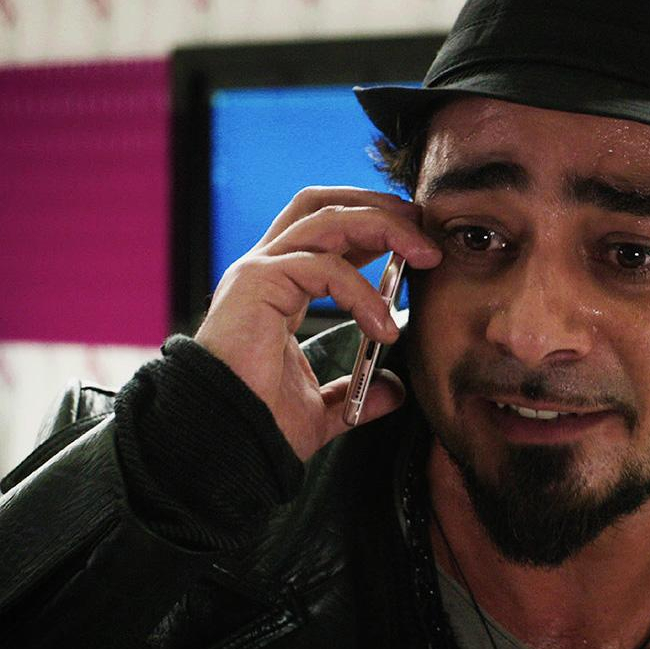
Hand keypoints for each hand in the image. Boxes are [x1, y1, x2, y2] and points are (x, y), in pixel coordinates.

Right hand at [194, 187, 440, 459]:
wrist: (224, 444)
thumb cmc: (260, 423)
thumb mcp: (323, 406)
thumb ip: (356, 390)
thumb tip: (394, 390)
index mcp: (281, 286)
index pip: (328, 227)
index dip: (375, 223)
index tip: (419, 245)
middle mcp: (267, 268)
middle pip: (325, 204)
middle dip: (380, 207)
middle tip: (425, 234)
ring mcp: (258, 270)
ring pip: (328, 219)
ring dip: (384, 229)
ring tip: (424, 258)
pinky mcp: (255, 284)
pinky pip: (322, 266)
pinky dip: (362, 291)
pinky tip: (383, 326)